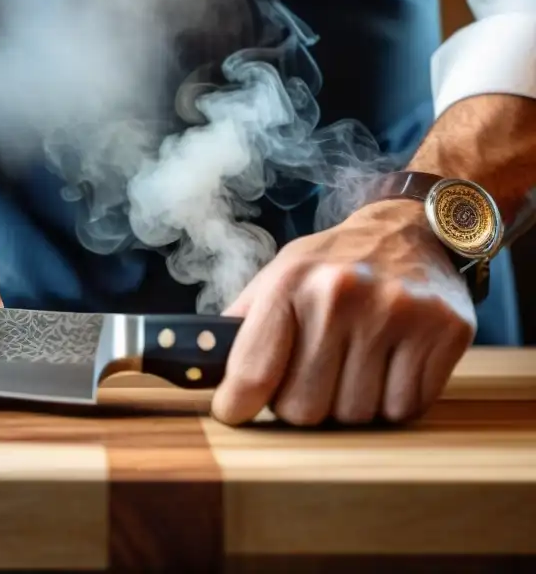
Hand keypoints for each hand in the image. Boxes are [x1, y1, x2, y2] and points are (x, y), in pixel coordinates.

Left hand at [212, 201, 475, 426]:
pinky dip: (393, 401)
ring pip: (356, 416)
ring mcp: (397, 313)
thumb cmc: (334, 262)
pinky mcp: (444, 331)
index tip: (235, 411)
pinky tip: (388, 366)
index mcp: (292, 282)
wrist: (412, 228)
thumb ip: (242, 324)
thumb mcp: (279, 275)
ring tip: (353, 365)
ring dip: (349, 404)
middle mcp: (343, 295)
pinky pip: (404, 409)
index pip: (253, 372)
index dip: (238, 405)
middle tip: (311, 378)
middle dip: (301, 404)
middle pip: (305, 408)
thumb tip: (200, 369)